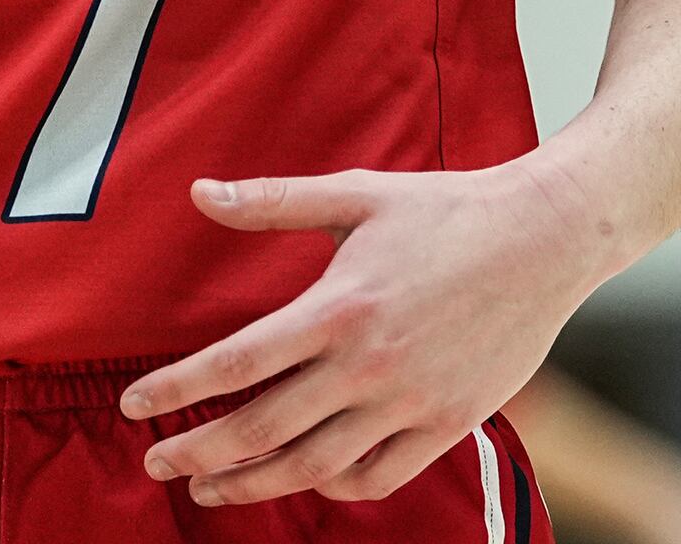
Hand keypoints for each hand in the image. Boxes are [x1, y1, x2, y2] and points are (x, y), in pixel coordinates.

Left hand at [121, 159, 616, 506]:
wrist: (547, 238)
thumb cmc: (448, 208)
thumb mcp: (357, 193)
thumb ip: (274, 201)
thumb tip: (200, 192)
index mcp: (339, 307)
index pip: (236, 364)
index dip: (176, 390)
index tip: (132, 406)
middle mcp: (369, 365)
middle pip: (263, 429)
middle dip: (198, 452)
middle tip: (155, 464)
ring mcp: (411, 402)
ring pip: (315, 466)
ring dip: (254, 484)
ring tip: (210, 488)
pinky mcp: (448, 422)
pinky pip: (378, 476)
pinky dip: (334, 486)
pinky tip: (305, 479)